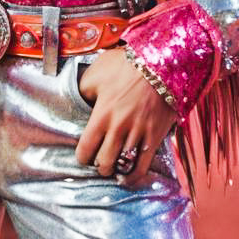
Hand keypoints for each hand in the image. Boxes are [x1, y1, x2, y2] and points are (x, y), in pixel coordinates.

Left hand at [74, 46, 177, 186]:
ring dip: (116, 170)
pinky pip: (143, 166)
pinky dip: (134, 176)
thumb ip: (83, 89)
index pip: (85, 150)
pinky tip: (128, 176)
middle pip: (103, 163)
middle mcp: (118, 128)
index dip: (82, 156)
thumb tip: (79, 100)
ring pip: (122, 166)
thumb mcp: (96, 72)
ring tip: (113, 167)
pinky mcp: (155, 136)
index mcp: (101, 114)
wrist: (159, 62)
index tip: (84, 154)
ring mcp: (138, 134)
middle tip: (100, 159)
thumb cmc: (125, 65)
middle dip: (99, 165)